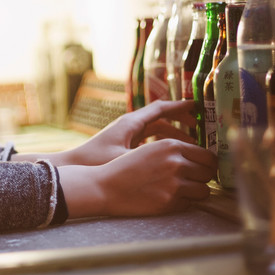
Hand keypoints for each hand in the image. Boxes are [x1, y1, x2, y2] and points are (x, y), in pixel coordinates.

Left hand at [14, 100, 198, 167]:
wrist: (73, 168)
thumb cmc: (96, 162)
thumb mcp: (126, 158)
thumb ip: (149, 156)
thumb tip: (176, 155)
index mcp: (131, 122)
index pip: (160, 108)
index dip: (181, 107)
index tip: (198, 106)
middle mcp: (129, 124)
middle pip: (161, 117)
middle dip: (181, 121)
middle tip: (200, 127)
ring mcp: (126, 134)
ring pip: (155, 130)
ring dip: (172, 134)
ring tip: (191, 145)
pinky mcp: (124, 144)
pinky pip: (149, 139)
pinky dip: (162, 143)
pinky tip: (173, 156)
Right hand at [58, 138, 216, 217]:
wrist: (106, 187)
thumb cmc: (127, 168)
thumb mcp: (151, 149)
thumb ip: (175, 151)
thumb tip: (204, 160)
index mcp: (171, 146)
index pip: (208, 156)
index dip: (208, 163)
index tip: (205, 168)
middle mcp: (176, 163)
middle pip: (209, 172)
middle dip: (203, 177)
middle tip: (194, 180)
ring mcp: (174, 184)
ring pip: (204, 190)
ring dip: (196, 192)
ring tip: (183, 191)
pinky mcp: (170, 202)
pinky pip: (190, 204)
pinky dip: (183, 203)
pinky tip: (168, 198)